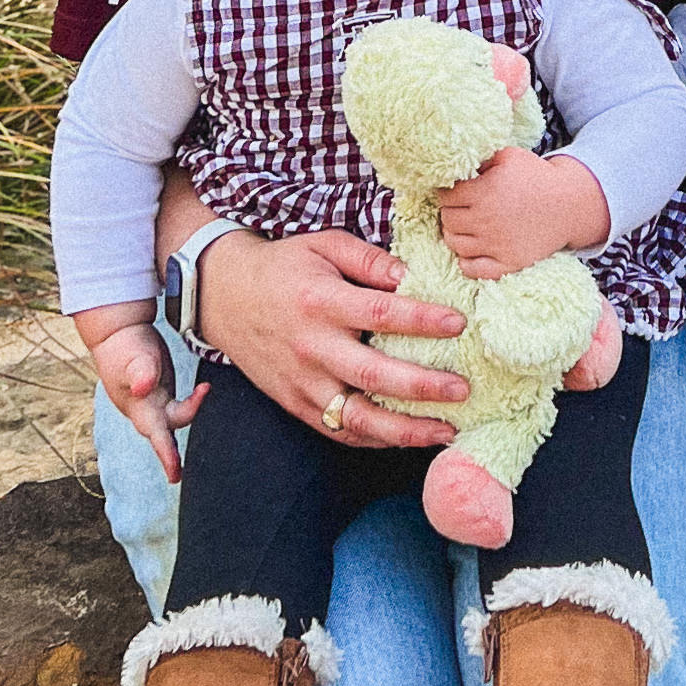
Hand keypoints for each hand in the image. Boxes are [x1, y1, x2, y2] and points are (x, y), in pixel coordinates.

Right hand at [83, 311, 204, 482]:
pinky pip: (176, 406)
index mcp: (138, 407)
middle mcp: (145, 408)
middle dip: (171, 454)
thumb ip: (141, 372)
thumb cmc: (125, 344)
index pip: (156, 435)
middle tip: (179, 475)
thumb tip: (143, 389)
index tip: (175, 475)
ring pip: (173, 419)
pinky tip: (202, 391)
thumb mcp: (134, 357)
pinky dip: (190, 403)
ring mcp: (152, 400)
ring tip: (204, 390)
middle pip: (165, 432)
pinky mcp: (160, 390)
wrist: (116, 332)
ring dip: (188, 415)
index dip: (167, 456)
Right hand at [192, 223, 469, 448]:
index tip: (458, 323)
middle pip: (374, 374)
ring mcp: (302, 382)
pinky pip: (338, 431)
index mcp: (322, 301)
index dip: (422, 321)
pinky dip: (374, 440)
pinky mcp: (295, 404)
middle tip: (462, 390)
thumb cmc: (284, 267)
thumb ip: (370, 259)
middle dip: (423, 387)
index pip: (381, 313)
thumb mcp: (325, 245)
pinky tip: (406, 438)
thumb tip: (412, 277)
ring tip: (445, 431)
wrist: (224, 297)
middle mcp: (312, 347)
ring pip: (357, 417)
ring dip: (404, 430)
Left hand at [439, 146, 606, 278]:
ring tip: (465, 226)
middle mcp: (487, 220)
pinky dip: (465, 262)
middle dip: (450, 211)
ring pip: (454, 243)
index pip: (446, 196)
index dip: (447, 191)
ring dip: (454, 234)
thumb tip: (456, 166)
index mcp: (485, 191)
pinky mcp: (508, 263)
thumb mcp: (509, 156)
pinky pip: (472, 269)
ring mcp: (497, 245)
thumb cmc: (537, 177)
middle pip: (448, 220)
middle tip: (460, 207)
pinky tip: (471, 250)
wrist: (569, 204)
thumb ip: (481, 160)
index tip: (454, 191)